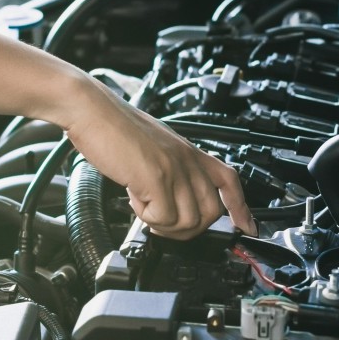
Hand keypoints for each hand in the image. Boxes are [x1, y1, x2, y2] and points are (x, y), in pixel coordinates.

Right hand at [64, 80, 254, 239]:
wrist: (92, 110)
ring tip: (144, 207)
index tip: (246, 227)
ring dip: (164, 225)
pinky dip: (146, 218)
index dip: (240, 207)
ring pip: (189, 221)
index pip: (229, 180)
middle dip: (188, 229)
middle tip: (163, 223)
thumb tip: (170, 200)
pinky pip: (163, 218)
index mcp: (189, 151)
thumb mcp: (154, 147)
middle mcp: (187, 159)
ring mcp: (174, 168)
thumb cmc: (114, 126)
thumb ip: (169, 169)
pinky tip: (133, 199)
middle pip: (211, 212)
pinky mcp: (156, 177)